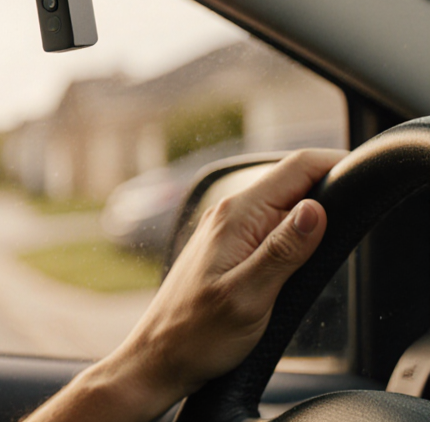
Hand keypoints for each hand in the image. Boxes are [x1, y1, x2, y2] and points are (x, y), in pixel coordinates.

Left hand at [26, 148, 340, 421]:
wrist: (161, 356)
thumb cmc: (198, 334)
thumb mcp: (249, 296)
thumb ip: (283, 251)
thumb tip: (315, 209)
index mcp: (236, 215)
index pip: (297, 167)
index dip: (336, 167)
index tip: (361, 188)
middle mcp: (230, 213)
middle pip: (294, 181)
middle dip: (327, 193)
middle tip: (345, 231)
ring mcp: (229, 229)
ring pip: (284, 203)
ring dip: (312, 215)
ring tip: (322, 249)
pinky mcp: (231, 247)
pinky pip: (272, 225)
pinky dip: (295, 232)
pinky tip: (301, 255)